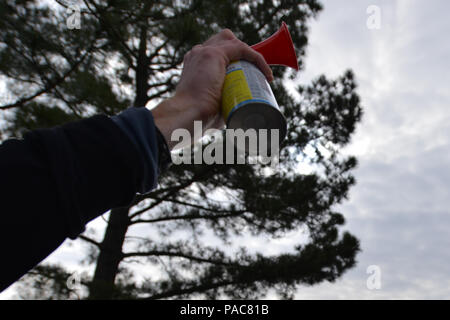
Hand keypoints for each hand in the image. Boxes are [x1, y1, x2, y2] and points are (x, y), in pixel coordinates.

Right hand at [152, 29, 272, 149]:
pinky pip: (243, 49)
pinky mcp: (215, 53)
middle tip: (255, 75)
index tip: (249, 77)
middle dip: (242, 55)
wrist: (188, 114)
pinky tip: (266, 74)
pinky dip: (257, 59)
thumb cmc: (197, 117)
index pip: (218, 53)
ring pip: (234, 42)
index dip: (235, 61)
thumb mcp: (212, 107)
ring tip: (261, 73)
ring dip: (249, 55)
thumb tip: (236, 115)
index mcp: (194, 63)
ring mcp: (205, 51)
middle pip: (225, 42)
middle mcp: (197, 53)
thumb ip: (222, 106)